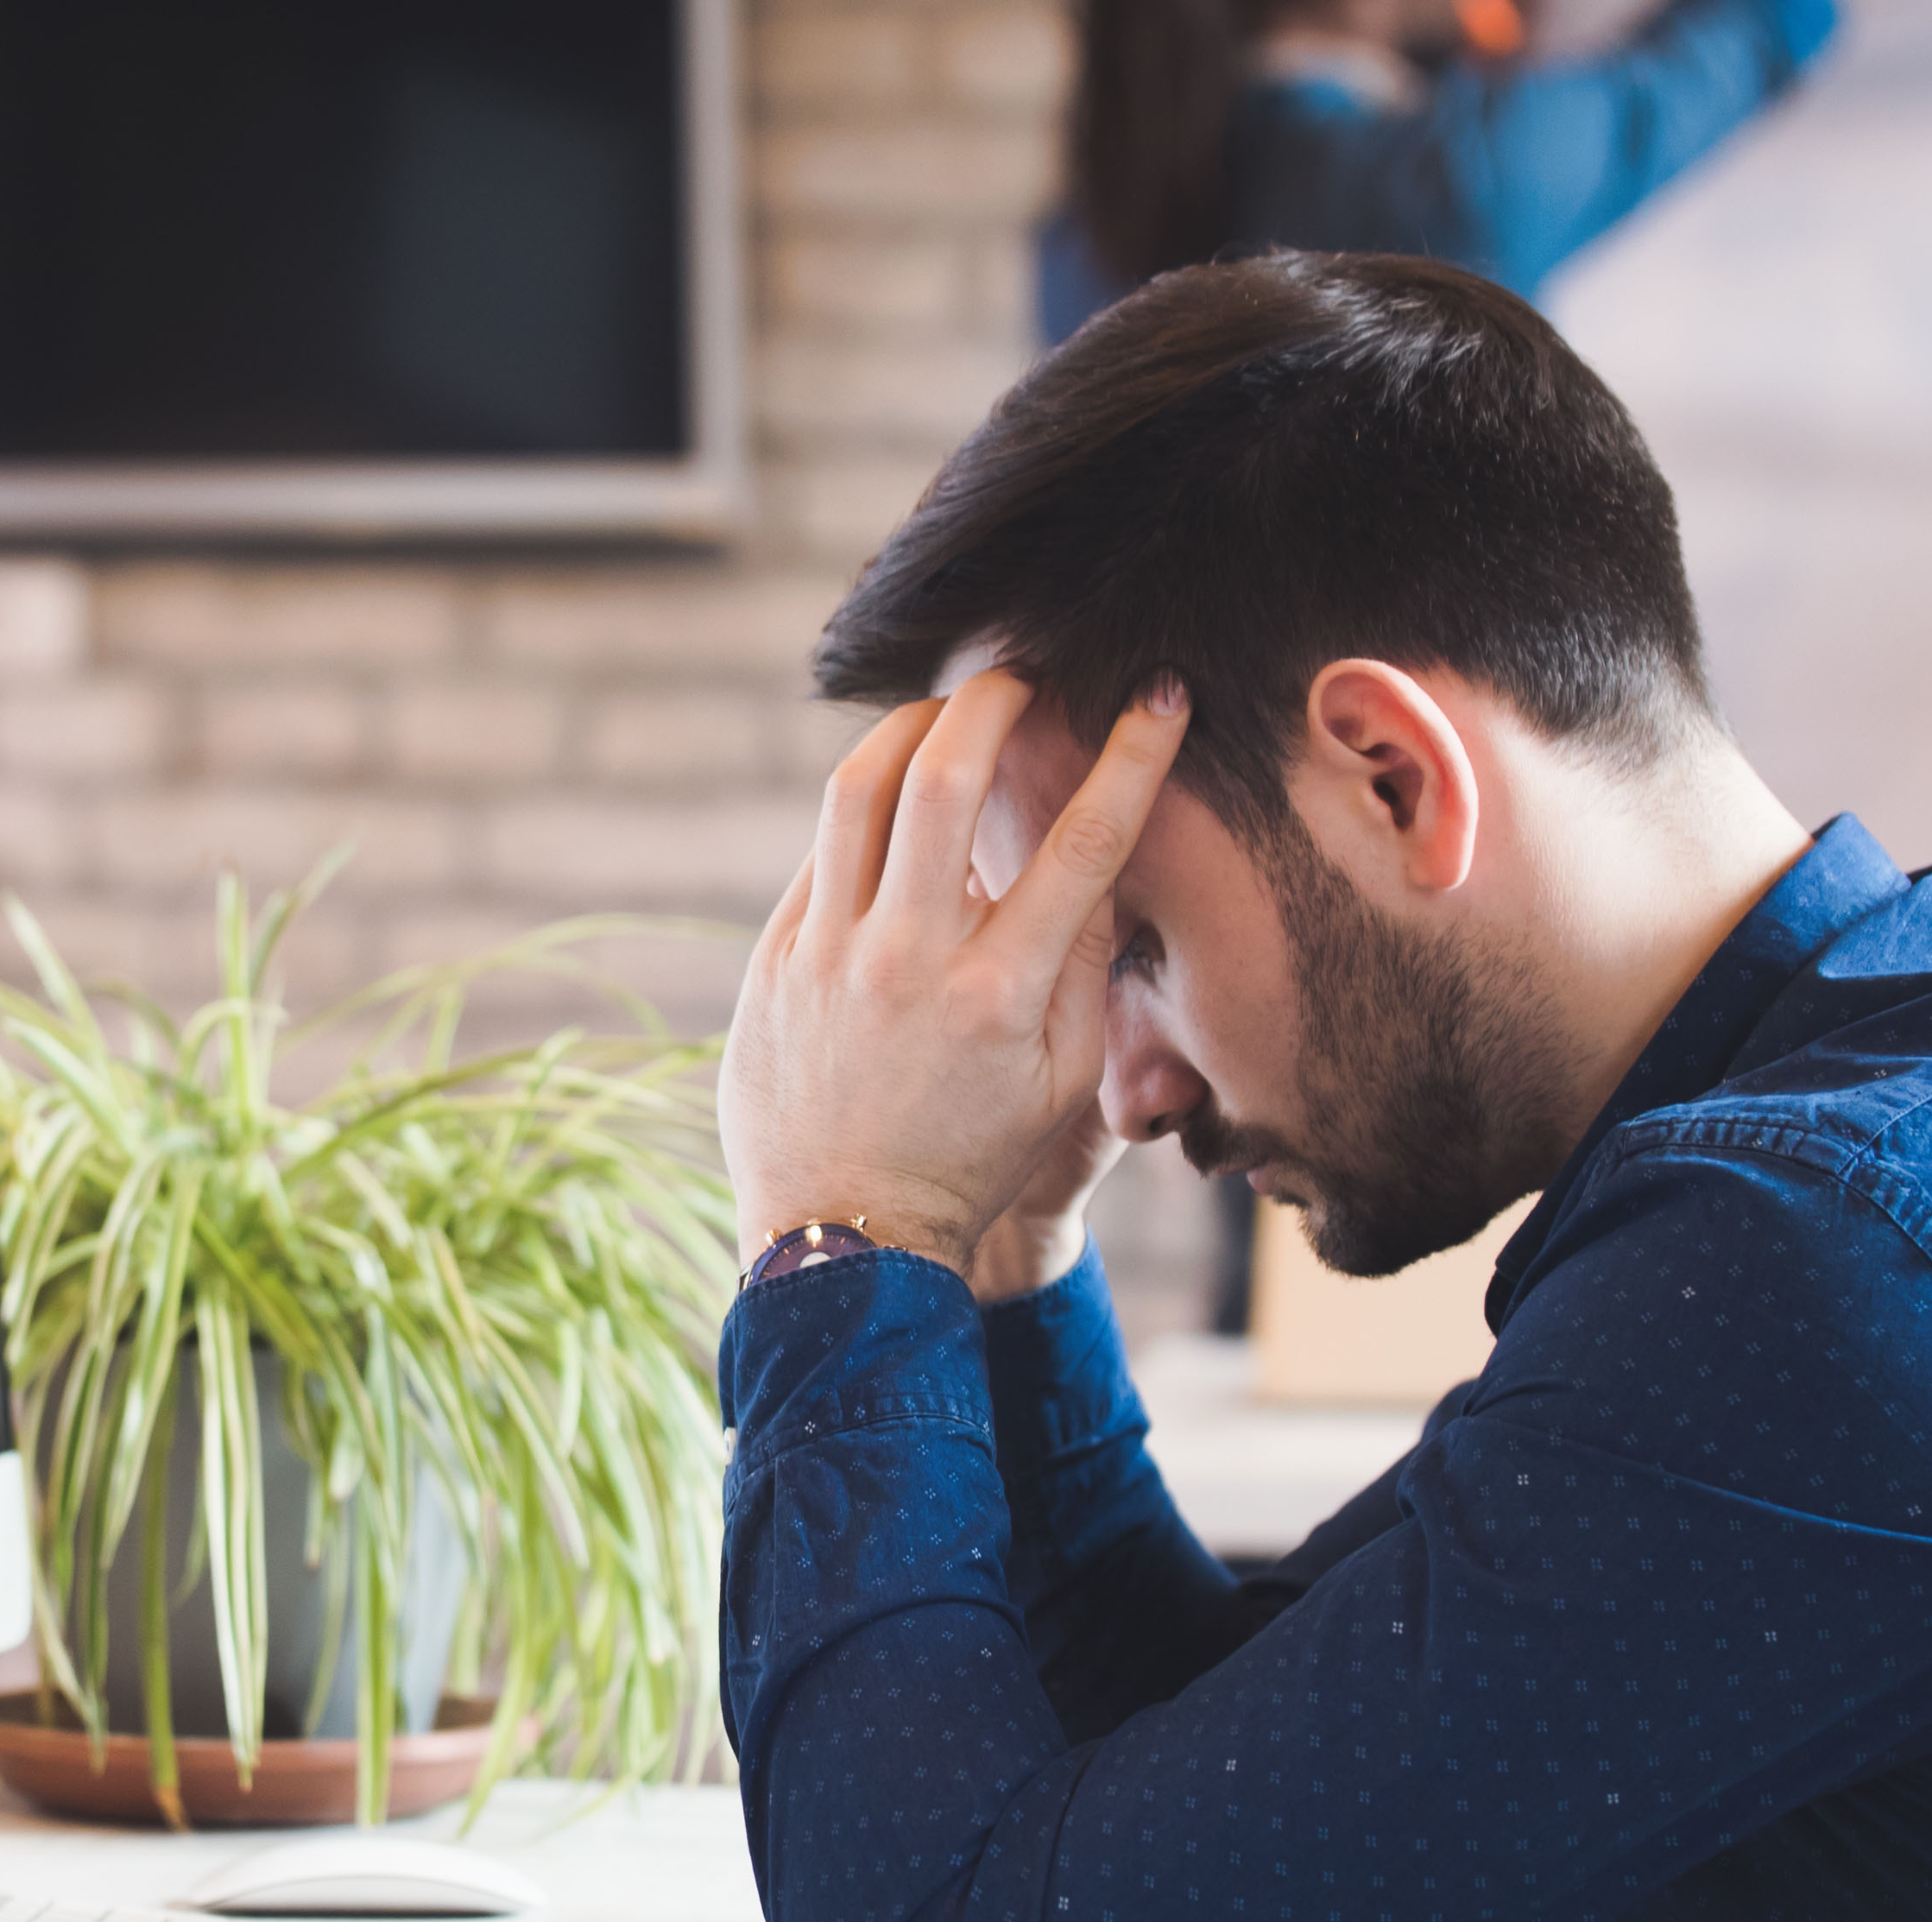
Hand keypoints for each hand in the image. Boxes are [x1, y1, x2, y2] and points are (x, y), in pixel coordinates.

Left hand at [723, 672, 1185, 1280]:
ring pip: (860, 787)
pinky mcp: (775, 958)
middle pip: (948, 776)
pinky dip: (866, 808)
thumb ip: (1087, 966)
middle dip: (995, 701)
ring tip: (946, 714)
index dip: (1131, 755)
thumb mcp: (1062, 1079)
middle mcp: (909, 961)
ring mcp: (830, 954)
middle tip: (1023, 678)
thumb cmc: (972, 1157)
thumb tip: (1102, 859)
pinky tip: (894, 802)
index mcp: (1000, 994)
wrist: (847, 1233)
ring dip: (910, 725)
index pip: (1082, 841)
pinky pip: (823, 850)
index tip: (1156, 697)